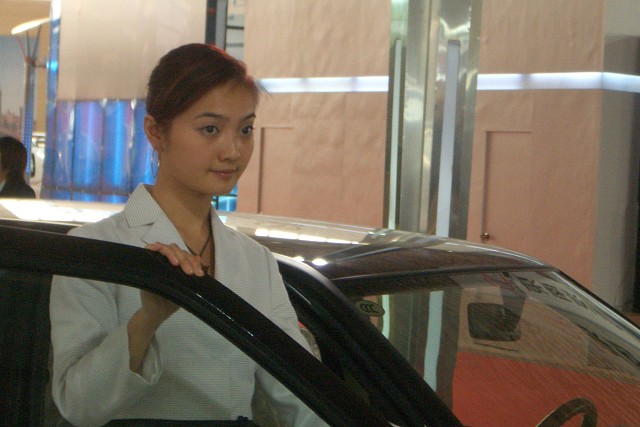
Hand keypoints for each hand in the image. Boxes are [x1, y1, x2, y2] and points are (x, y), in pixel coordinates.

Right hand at [127, 242, 206, 372]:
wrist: (157, 314)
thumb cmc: (172, 301)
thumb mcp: (186, 287)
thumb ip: (192, 274)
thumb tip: (199, 259)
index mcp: (177, 265)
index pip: (186, 256)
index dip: (193, 262)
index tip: (199, 274)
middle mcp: (167, 260)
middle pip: (178, 251)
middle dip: (186, 260)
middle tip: (190, 273)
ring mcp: (156, 261)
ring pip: (167, 249)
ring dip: (173, 255)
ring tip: (177, 264)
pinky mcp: (146, 264)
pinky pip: (150, 250)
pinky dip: (155, 247)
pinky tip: (156, 249)